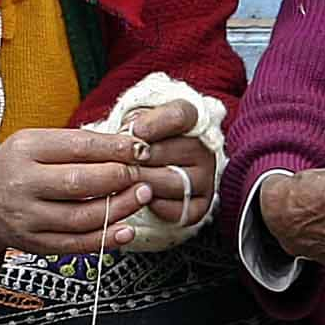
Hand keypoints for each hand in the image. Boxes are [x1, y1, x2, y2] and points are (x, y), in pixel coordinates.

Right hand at [0, 125, 156, 261]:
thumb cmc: (16, 167)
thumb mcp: (35, 143)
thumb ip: (75, 144)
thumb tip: (126, 145)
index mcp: (25, 150)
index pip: (77, 146)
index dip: (115, 148)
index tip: (140, 148)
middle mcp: (22, 184)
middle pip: (79, 182)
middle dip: (119, 177)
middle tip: (141, 173)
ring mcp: (27, 218)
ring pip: (81, 217)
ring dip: (119, 207)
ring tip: (142, 195)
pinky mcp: (35, 243)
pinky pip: (75, 245)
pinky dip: (105, 239)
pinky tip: (126, 230)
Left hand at [120, 100, 215, 229]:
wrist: (147, 173)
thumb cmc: (139, 142)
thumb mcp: (136, 122)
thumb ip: (133, 123)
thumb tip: (125, 136)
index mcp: (193, 121)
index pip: (180, 115)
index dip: (153, 123)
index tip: (131, 130)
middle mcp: (205, 151)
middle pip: (173, 151)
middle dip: (140, 158)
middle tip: (119, 161)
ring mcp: (205, 181)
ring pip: (173, 182)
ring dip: (143, 181)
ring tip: (123, 180)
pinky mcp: (199, 208)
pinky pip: (176, 209)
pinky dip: (153, 205)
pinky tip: (138, 196)